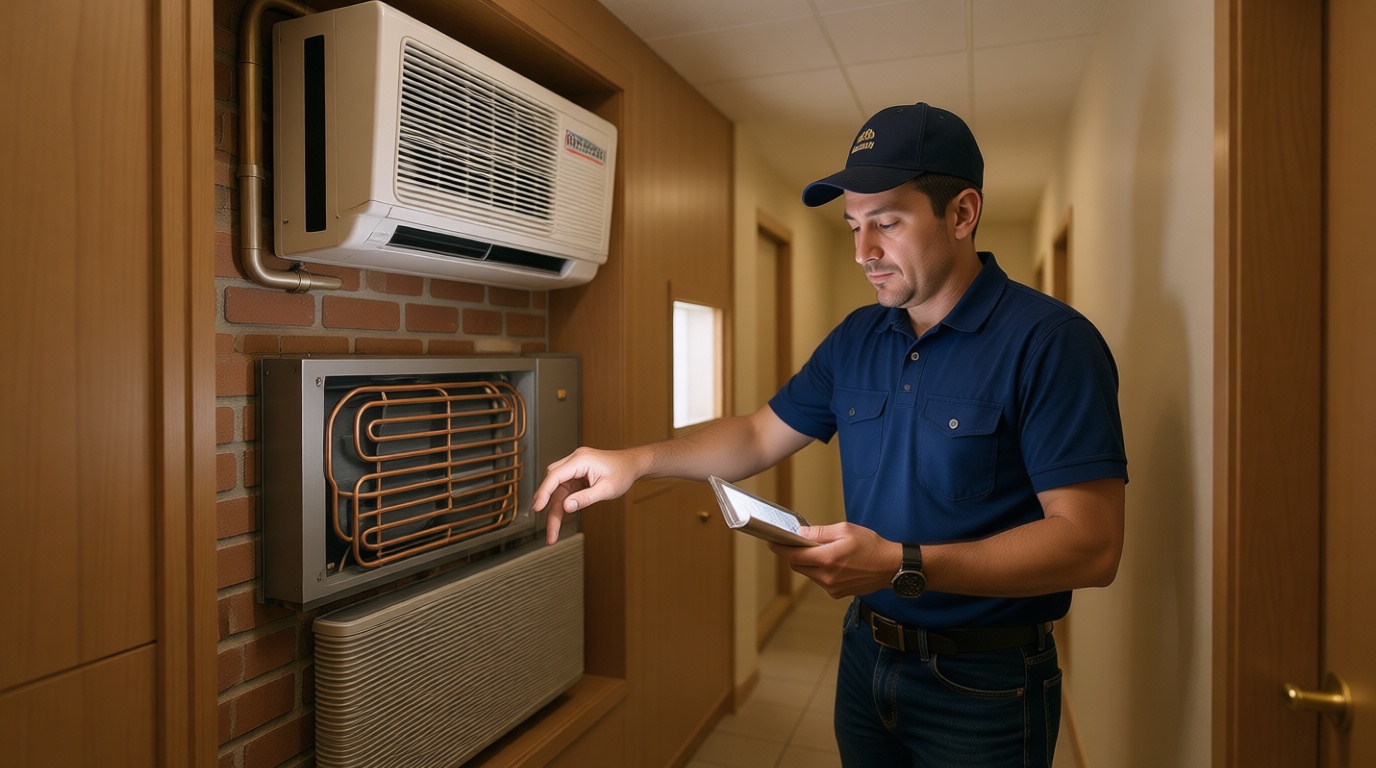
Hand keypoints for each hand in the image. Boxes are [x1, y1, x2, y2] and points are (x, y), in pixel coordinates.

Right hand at [532, 446, 643, 543]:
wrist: (632, 464)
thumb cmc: (623, 473)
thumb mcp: (607, 489)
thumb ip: (586, 498)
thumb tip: (566, 507)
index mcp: (581, 460)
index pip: (555, 475)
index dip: (544, 492)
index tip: (538, 507)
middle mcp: (575, 460)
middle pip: (553, 482)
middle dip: (547, 505)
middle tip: (549, 529)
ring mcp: (575, 466)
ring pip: (556, 487)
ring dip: (554, 507)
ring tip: (554, 530)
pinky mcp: (576, 473)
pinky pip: (563, 488)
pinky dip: (561, 502)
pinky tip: (560, 517)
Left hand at [768, 522, 898, 598]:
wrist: (891, 567)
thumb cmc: (871, 546)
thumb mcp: (845, 530)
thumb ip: (819, 533)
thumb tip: (800, 534)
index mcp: (827, 559)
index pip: (794, 555)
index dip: (780, 548)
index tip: (772, 542)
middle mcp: (827, 577)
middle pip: (798, 565)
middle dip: (792, 554)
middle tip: (789, 543)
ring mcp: (832, 587)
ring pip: (808, 573)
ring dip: (806, 562)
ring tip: (814, 550)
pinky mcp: (837, 593)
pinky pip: (820, 580)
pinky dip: (818, 570)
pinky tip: (828, 561)